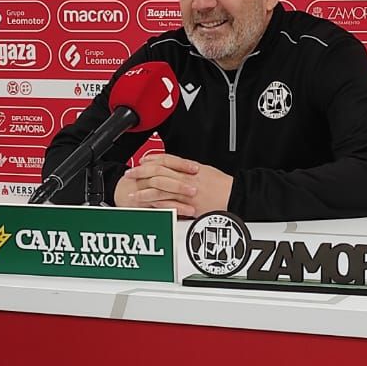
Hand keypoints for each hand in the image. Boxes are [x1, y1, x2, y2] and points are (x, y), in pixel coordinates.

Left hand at [114, 152, 231, 217]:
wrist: (235, 196)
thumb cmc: (223, 185)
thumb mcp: (205, 170)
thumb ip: (189, 170)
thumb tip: (177, 167)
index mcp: (190, 167)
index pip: (167, 159)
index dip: (152, 158)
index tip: (142, 160)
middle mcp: (186, 178)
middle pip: (159, 172)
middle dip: (142, 173)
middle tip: (130, 174)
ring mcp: (186, 192)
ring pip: (160, 188)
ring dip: (144, 191)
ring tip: (133, 194)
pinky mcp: (189, 205)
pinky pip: (169, 204)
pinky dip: (156, 205)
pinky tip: (148, 207)